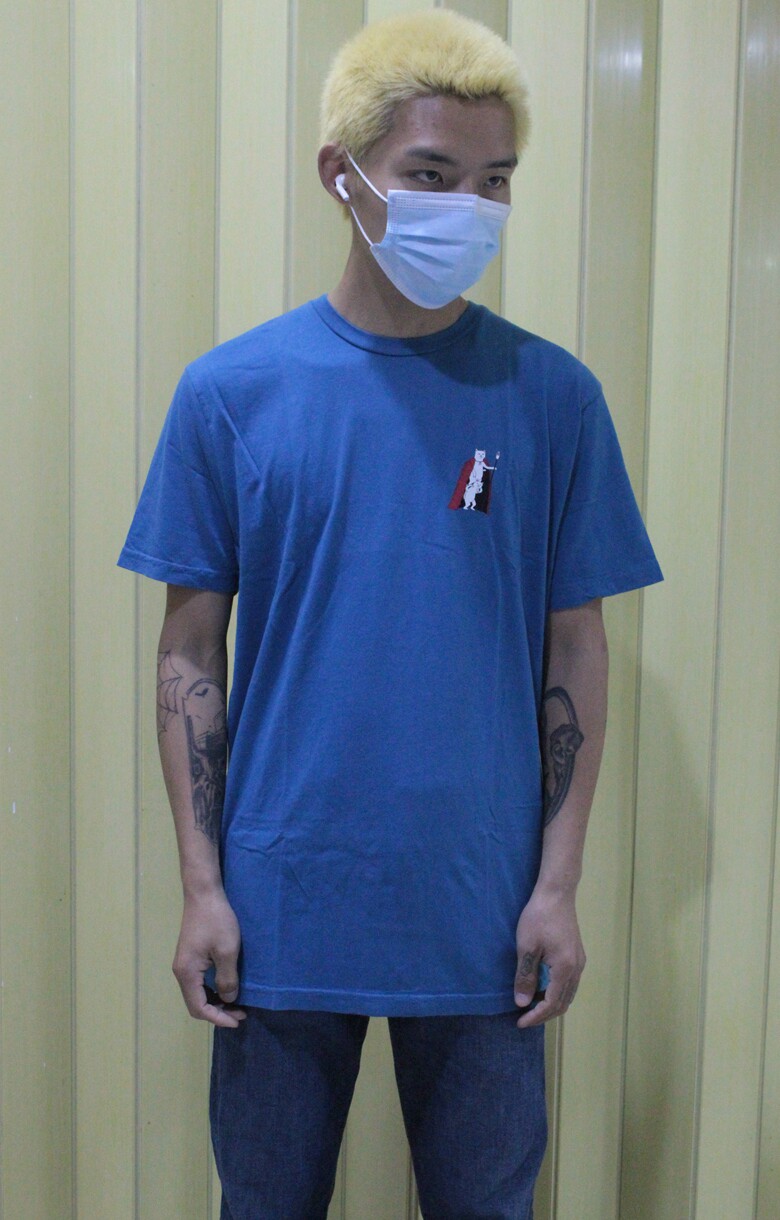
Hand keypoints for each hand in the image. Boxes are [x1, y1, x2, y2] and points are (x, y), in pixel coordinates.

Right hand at [173, 889, 245, 1027]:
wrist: (204, 894)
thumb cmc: (217, 921)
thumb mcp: (227, 951)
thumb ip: (227, 979)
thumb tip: (229, 1000)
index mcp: (186, 973)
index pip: (199, 1007)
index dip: (218, 1018)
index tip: (238, 1020)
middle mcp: (181, 972)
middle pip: (196, 1004)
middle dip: (217, 1012)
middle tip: (240, 1014)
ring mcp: (184, 964)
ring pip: (197, 994)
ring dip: (215, 1002)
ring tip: (236, 1004)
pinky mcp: (190, 957)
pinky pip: (198, 983)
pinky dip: (212, 990)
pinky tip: (226, 988)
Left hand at [514, 887, 585, 1028]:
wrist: (556, 894)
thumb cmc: (539, 917)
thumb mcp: (526, 947)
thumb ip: (525, 976)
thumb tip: (522, 1002)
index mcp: (565, 969)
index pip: (552, 1003)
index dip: (535, 1016)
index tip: (519, 1022)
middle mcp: (576, 969)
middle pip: (563, 1003)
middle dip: (543, 1014)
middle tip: (523, 1018)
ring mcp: (579, 962)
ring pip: (567, 994)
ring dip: (550, 1004)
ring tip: (530, 1006)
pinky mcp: (576, 955)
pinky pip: (568, 983)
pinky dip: (555, 992)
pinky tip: (541, 988)